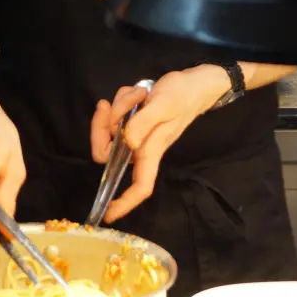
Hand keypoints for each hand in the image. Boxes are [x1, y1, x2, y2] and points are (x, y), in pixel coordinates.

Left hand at [89, 65, 230, 222]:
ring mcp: (136, 134)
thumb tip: (128, 141)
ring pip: (110, 128)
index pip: (140, 186)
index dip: (125, 202)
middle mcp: (141, 147)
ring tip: (140, 94)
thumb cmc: (183, 96)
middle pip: (108, 150)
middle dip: (102, 126)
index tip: (108, 213)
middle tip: (106, 105)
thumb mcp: (164, 104)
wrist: (194, 83)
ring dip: (119, 106)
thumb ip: (144, 122)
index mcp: (151, 151)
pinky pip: (116, 114)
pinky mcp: (134, 120)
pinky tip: (140, 93)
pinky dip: (123, 100)